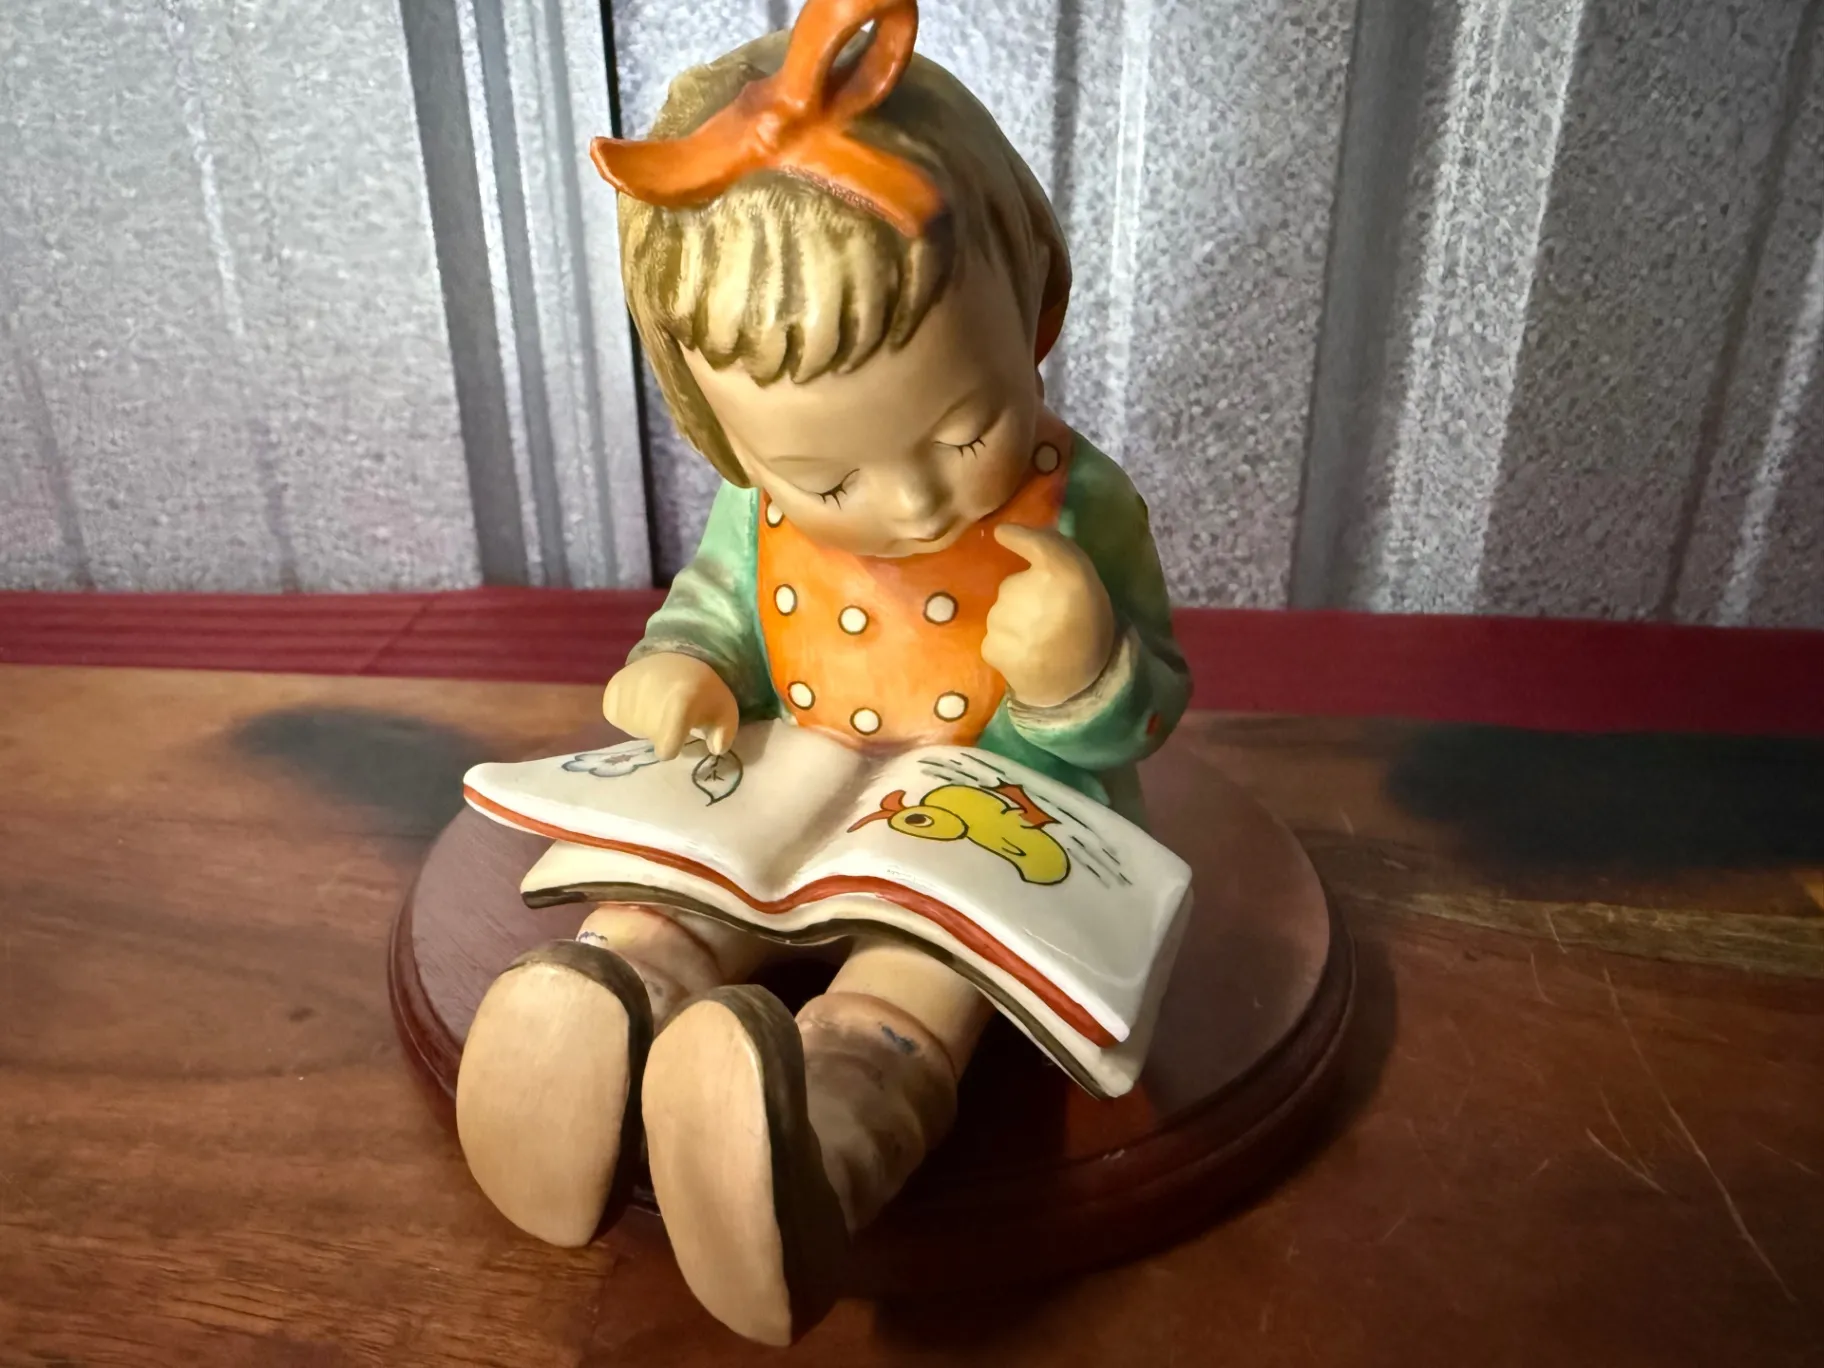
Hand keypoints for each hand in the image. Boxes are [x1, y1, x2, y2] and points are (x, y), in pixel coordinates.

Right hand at [602, 652, 738, 758]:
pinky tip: (641, 700)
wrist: (678, 654)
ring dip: (644, 723)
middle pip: (650, 737)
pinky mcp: (612, 689)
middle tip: (671, 713)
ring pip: (632, 728)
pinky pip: (615, 716)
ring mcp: (628, 691)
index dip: (674, 745)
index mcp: (680, 703)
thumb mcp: (724, 712)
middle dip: (661, 732)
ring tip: (657, 703)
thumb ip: (724, 736)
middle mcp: (650, 696)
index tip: (679, 733)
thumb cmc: (703, 690)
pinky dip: (626, 713)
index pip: (666, 748)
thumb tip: (715, 749)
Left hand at [983, 525, 1115, 707]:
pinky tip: (1028, 656)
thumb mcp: (1087, 585)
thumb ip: (1058, 553)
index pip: (1036, 543)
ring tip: (1040, 641)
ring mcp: (1005, 620)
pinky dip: (1007, 645)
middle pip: (1013, 586)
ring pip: (1001, 613)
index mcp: (1064, 574)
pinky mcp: (991, 646)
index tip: (1005, 534)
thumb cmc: (1089, 631)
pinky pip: (994, 638)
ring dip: (1015, 623)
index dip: (1019, 536)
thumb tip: (1012, 531)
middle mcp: (1028, 591)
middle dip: (1026, 598)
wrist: (1081, 689)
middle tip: (1050, 620)